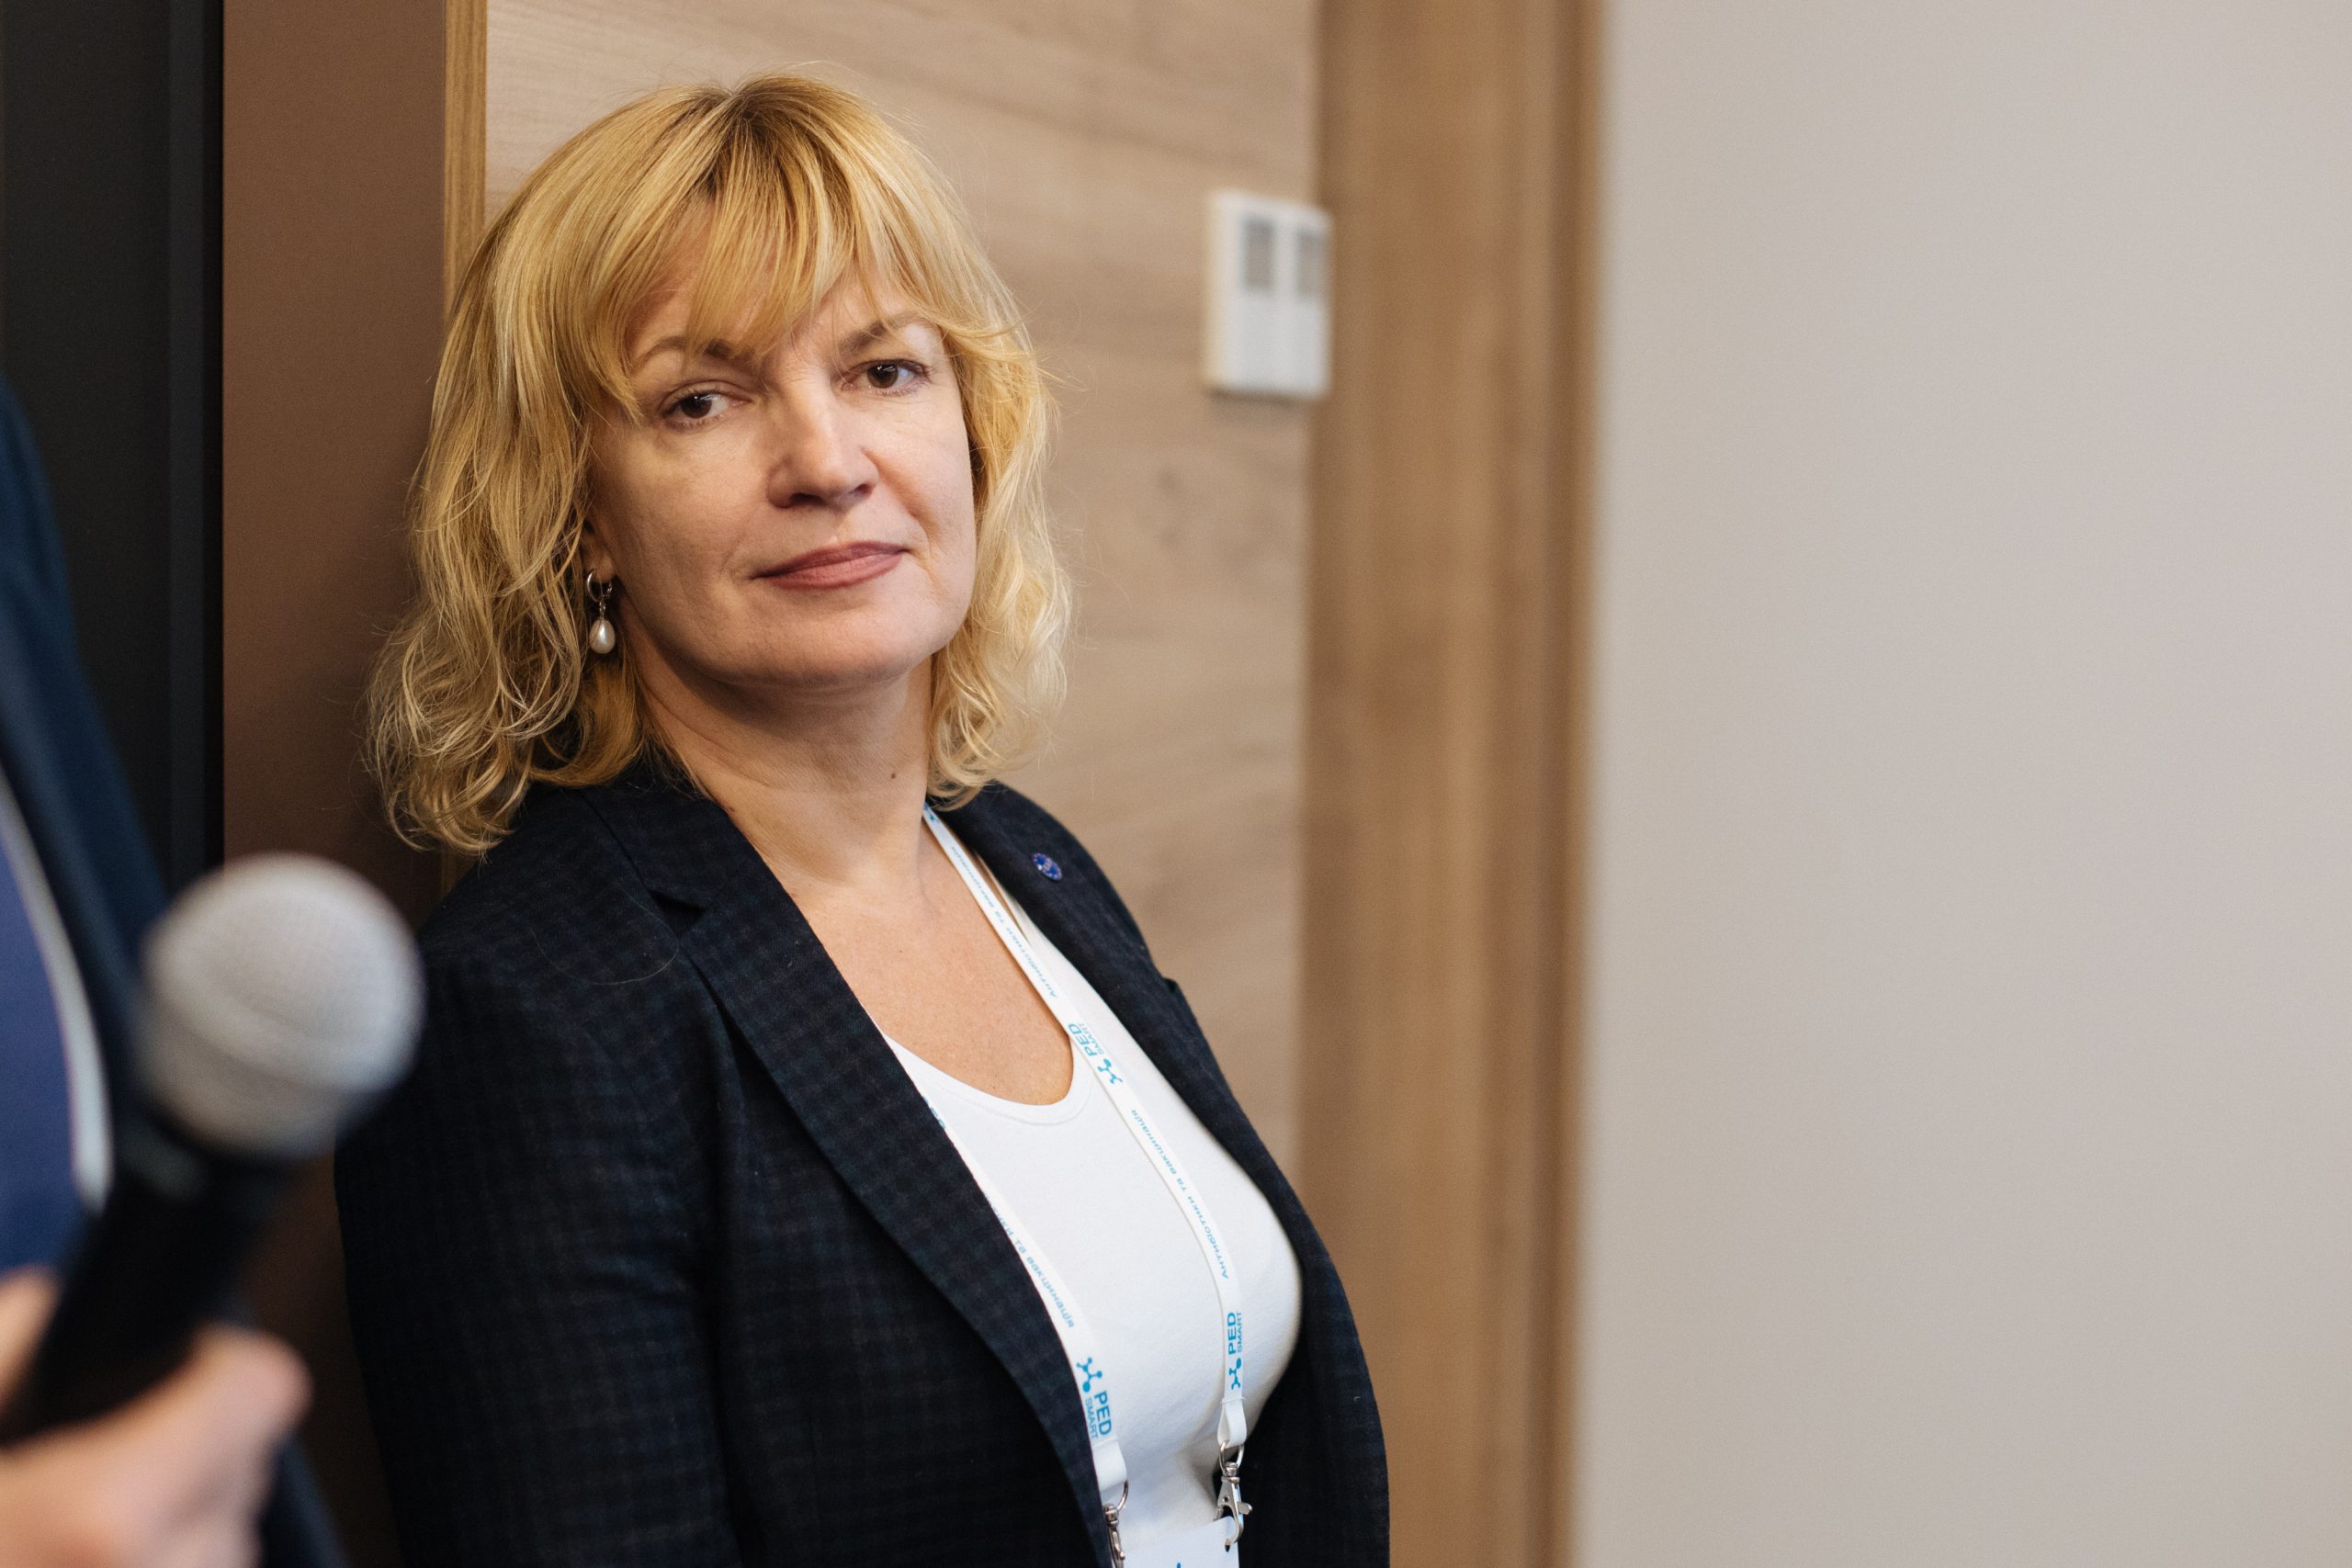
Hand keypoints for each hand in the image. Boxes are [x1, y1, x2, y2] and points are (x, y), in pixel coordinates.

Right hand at [0, 1267, 308, 1567]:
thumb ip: (4, 1352)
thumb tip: (51, 1308)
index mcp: (100, 1517)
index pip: (258, 1393)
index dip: (214, 1367)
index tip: (181, 1368)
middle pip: (241, 1477)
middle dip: (188, 1458)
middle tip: (99, 1469)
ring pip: (222, 1556)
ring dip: (174, 1540)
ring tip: (74, 1546)